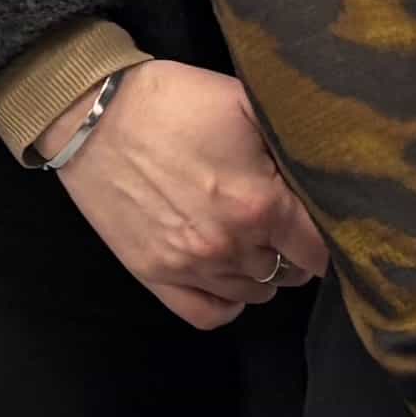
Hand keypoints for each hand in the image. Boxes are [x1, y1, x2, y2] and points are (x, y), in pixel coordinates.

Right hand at [49, 60, 330, 329]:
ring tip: (249, 241)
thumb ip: (287, 141)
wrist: (90, 114)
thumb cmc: (170, 101)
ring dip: (259, 272)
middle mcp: (230, 246)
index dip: (324, 233)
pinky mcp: (154, 275)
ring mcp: (190, 266)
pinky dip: (226, 302)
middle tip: (278, 221)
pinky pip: (208, 315)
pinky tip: (225, 277)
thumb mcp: (241, 101)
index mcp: (260, 204)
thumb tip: (324, 168)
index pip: (320, 249)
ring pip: (253, 294)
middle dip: (290, 249)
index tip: (314, 218)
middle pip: (289, 273)